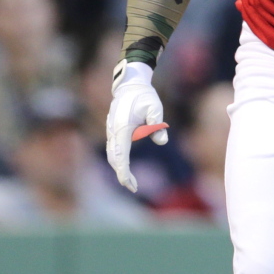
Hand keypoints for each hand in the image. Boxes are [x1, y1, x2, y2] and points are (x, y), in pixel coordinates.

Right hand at [106, 60, 167, 192]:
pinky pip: (113, 150)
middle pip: (114, 158)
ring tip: (131, 182)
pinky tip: (125, 168)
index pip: (121, 155)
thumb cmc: (144, 96)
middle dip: (122, 175)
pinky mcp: (113, 131)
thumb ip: (158, 124)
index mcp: (122, 127)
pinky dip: (118, 161)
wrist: (130, 85)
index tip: (129, 184)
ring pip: (112, 155)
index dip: (124, 172)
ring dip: (119, 169)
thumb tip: (162, 141)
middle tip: (133, 188)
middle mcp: (113, 131)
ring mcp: (111, 131)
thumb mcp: (155, 107)